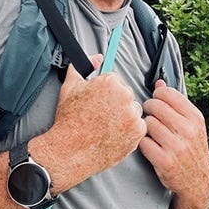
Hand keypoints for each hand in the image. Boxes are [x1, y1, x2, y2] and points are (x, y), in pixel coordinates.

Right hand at [40, 54, 146, 191]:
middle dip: (116, 103)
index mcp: (110, 82)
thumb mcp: (70, 87)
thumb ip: (83, 67)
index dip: (104, 93)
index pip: (115, 81)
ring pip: (133, 110)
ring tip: (106, 126)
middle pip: (126, 94)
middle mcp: (124, 96)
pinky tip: (113, 134)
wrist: (70, 150)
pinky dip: (129, 130)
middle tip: (101, 116)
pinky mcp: (138, 132)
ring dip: (124, 116)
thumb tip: (97, 58)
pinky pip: (139, 126)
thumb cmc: (69, 120)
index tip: (98, 103)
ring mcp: (132, 115)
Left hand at [139, 80, 208, 208]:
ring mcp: (177, 146)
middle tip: (149, 118)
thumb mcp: (190, 124)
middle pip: (154, 106)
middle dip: (147, 110)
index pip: (167, 93)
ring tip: (150, 134)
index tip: (156, 104)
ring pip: (147, 123)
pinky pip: (143, 142)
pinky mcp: (165, 161)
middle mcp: (188, 131)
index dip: (156, 96)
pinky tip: (148, 146)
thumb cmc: (191, 148)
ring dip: (144, 128)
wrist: (198, 182)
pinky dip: (142, 143)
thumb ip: (175, 103)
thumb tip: (159, 82)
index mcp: (195, 118)